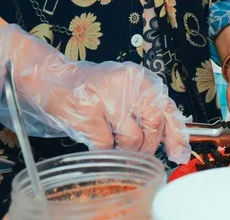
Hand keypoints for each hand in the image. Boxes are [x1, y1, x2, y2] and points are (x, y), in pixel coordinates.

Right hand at [0, 25, 189, 162]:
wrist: (51, 79)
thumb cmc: (91, 88)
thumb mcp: (125, 91)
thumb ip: (147, 109)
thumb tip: (173, 141)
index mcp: (139, 78)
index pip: (166, 107)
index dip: (176, 134)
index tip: (178, 152)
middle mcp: (127, 85)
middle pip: (153, 126)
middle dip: (147, 145)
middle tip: (137, 148)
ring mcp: (106, 98)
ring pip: (132, 140)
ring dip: (125, 150)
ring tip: (112, 139)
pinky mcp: (87, 114)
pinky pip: (106, 146)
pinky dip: (103, 150)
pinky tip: (95, 137)